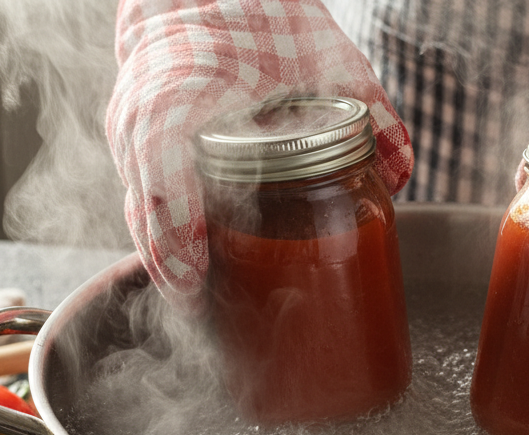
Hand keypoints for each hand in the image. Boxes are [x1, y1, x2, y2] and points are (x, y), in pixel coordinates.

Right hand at [106, 0, 412, 299]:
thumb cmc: (255, 14)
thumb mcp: (322, 50)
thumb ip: (368, 109)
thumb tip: (399, 175)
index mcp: (179, 98)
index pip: (164, 180)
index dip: (179, 237)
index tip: (196, 280)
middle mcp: (140, 123)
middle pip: (144, 215)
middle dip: (173, 270)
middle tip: (206, 312)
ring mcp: (128, 136)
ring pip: (138, 216)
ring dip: (167, 264)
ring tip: (201, 307)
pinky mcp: (131, 145)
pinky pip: (141, 204)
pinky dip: (165, 242)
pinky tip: (195, 274)